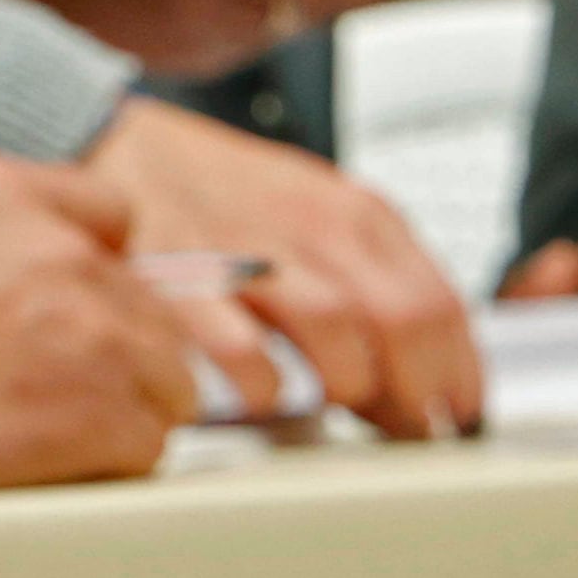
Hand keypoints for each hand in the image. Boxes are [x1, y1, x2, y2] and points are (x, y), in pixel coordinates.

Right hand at [0, 156, 194, 489]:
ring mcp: (95, 334)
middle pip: (147, 309)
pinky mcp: (104, 414)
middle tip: (50, 388)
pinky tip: (42, 462)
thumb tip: (6, 269)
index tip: (84, 305)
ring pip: (164, 380)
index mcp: (1, 196)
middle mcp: (63, 255)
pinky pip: (144, 446)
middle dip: (114, 351)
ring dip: (119, 410)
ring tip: (39, 428)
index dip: (101, 267)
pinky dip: (106, 464)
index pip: (109, 213)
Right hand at [83, 100, 480, 438]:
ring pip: (336, 328)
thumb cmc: (227, 200)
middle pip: (403, 320)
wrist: (117, 147)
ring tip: (338, 408)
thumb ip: (377, 288)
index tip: (457, 414)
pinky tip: (264, 395)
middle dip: (417, 389)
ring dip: (349, 385)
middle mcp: (314, 227)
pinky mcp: (180, 276)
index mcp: (359, 216)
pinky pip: (241, 345)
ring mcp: (249, 248)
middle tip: (410, 431)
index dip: (459, 372)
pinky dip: (263, 382)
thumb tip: (426, 380)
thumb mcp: (322, 220)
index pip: (442, 304)